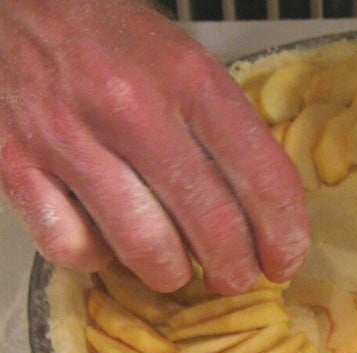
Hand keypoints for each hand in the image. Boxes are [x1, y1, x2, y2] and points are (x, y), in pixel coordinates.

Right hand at [0, 0, 310, 293]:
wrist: (11, 2)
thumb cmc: (111, 38)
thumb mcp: (186, 62)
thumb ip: (226, 130)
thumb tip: (264, 214)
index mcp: (189, 79)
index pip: (264, 177)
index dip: (285, 235)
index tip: (285, 261)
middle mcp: (132, 109)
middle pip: (212, 225)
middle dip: (236, 270)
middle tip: (238, 277)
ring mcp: (67, 138)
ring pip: (146, 249)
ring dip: (174, 274)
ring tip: (179, 268)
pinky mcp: (13, 164)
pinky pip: (73, 247)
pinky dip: (99, 259)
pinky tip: (109, 242)